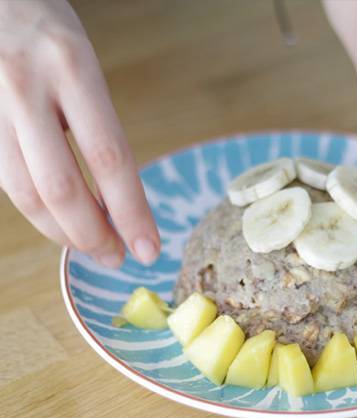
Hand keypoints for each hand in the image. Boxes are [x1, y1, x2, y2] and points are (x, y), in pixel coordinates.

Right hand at [0, 0, 159, 266]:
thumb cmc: (42, 28)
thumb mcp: (80, 62)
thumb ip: (94, 122)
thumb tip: (114, 195)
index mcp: (71, 67)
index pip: (110, 158)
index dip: (131, 213)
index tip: (150, 249)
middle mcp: (26, 87)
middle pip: (62, 188)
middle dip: (94, 235)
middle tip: (117, 257)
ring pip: (25, 193)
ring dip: (62, 232)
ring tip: (91, 246)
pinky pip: (4, 180)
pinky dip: (36, 209)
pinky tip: (59, 218)